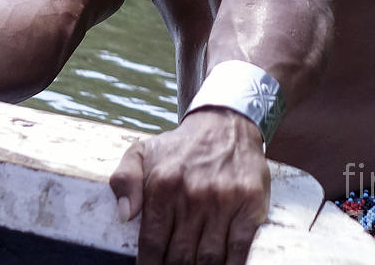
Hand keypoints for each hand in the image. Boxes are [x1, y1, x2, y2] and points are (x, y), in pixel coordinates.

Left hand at [110, 108, 268, 264]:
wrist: (226, 123)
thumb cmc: (181, 147)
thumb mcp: (143, 151)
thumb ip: (124, 180)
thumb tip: (125, 215)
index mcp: (163, 184)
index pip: (152, 244)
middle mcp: (193, 193)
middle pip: (179, 257)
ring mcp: (223, 200)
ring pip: (208, 259)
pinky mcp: (250, 203)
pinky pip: (238, 250)